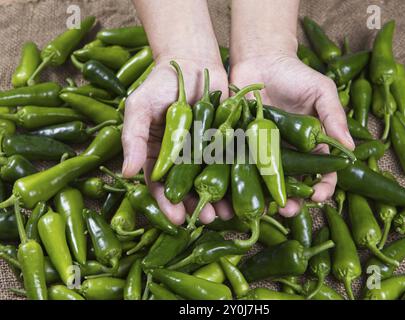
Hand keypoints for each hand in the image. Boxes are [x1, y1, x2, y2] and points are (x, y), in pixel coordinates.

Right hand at [122, 57, 228, 224]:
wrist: (192, 62)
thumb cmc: (160, 83)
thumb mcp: (139, 107)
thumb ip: (132, 137)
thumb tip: (127, 173)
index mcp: (157, 156)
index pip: (160, 186)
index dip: (167, 204)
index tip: (176, 218)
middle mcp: (181, 160)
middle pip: (188, 190)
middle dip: (196, 207)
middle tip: (206, 219)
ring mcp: (205, 153)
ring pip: (211, 182)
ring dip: (218, 199)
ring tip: (226, 213)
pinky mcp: (226, 143)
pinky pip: (231, 164)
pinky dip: (237, 179)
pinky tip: (243, 192)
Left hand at [230, 53, 354, 216]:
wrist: (260, 60)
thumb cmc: (295, 74)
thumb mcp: (321, 91)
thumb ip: (334, 117)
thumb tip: (351, 149)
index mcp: (311, 146)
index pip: (322, 173)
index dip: (323, 187)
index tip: (319, 195)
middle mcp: (287, 155)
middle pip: (293, 186)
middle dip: (293, 203)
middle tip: (289, 210)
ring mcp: (263, 153)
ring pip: (266, 185)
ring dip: (266, 201)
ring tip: (266, 209)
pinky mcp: (240, 147)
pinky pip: (240, 169)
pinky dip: (238, 185)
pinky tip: (238, 195)